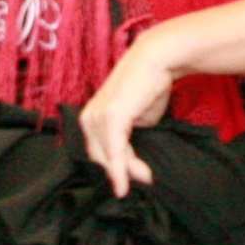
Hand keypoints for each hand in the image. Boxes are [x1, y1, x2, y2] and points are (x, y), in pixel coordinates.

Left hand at [76, 34, 179, 195]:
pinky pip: (115, 150)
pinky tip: (126, 184)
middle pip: (100, 156)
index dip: (113, 168)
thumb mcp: (137, 119)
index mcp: (90, 118)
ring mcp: (96, 117)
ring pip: (108, 155)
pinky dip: (121, 169)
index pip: (98, 151)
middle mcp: (87, 118)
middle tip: (143, 180)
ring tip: (146, 177)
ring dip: (126, 171)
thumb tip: (130, 163)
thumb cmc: (148, 86)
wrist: (156, 60)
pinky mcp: (110, 117)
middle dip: (119, 172)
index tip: (127, 183)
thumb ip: (129, 139)